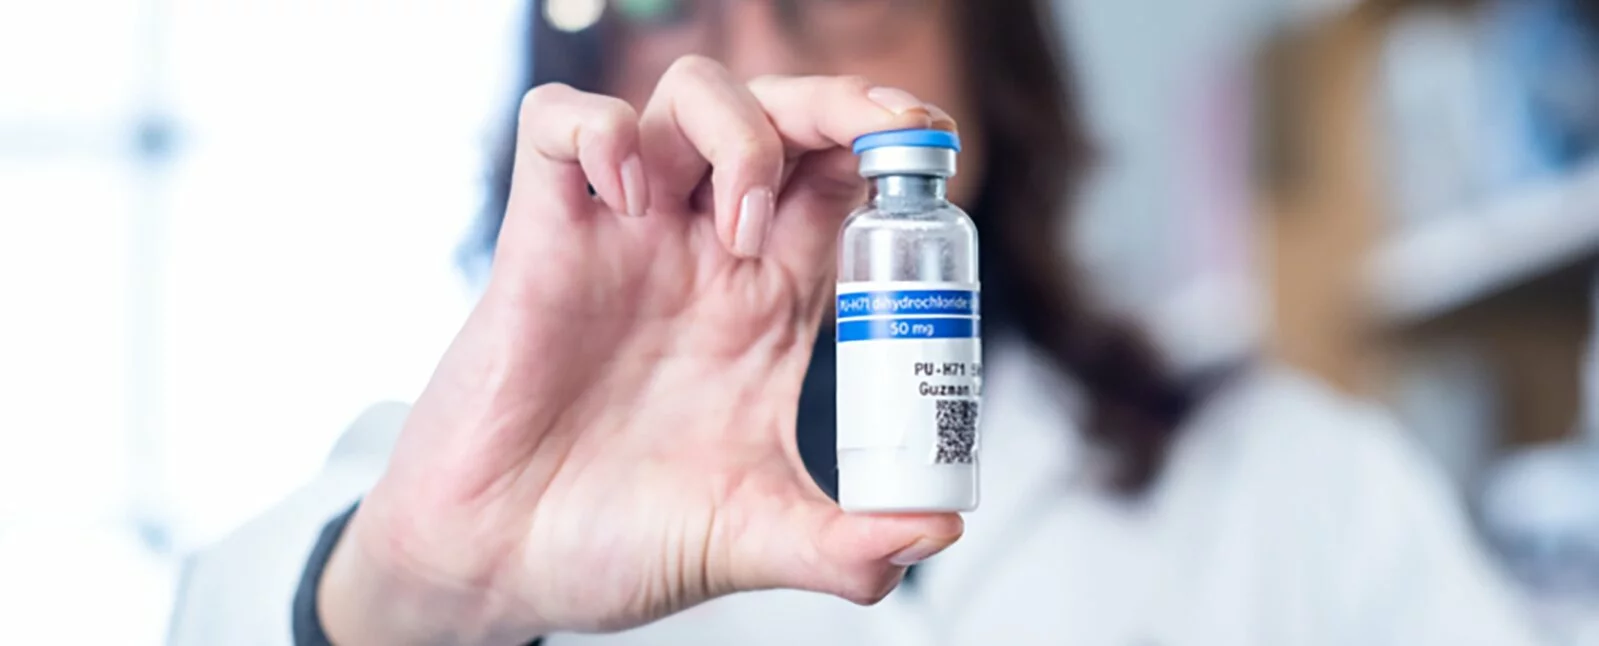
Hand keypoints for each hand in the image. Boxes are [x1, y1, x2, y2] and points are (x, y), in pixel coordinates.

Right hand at [317, 56, 963, 645]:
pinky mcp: (541, 239)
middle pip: (779, 116)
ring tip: (735, 227)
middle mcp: (703, 255)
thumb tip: (940, 531)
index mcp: (766, 304)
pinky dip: (596, 127)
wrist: (502, 571)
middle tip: (875, 134)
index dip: (885, 145)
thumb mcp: (752, 539)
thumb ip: (845, 544)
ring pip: (685, 97)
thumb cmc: (616, 544)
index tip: (929, 149)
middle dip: (833, 101)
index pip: (839, 181)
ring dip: (734, 131)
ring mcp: (624, 239)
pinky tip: (625, 190)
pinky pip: (557, 123)